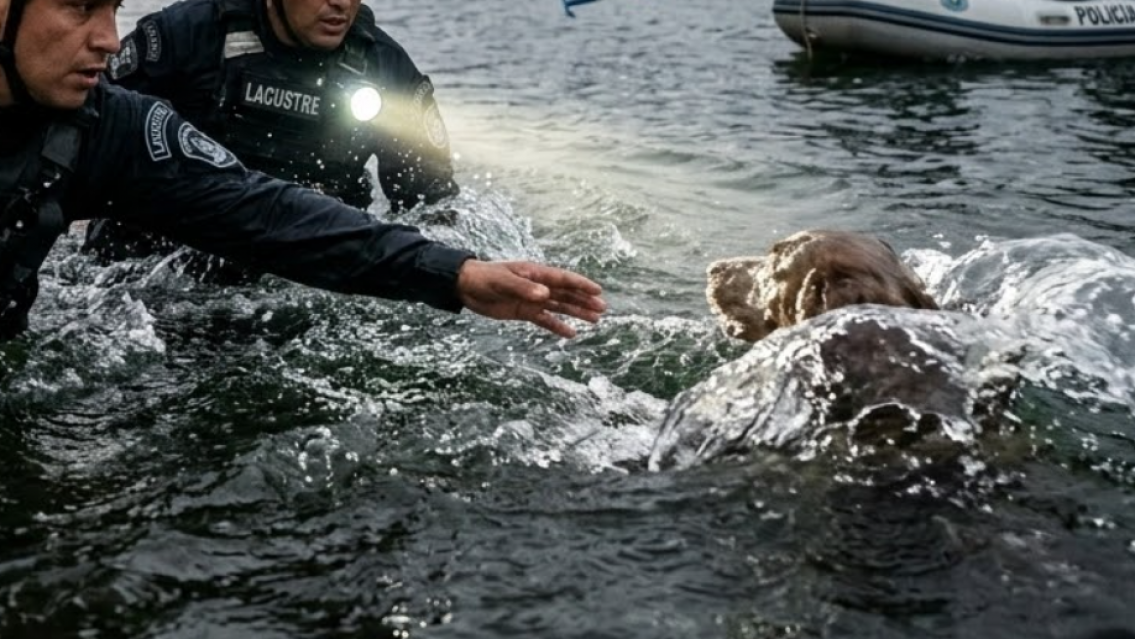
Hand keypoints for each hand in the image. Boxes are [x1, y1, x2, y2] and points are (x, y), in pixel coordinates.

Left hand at [456, 260, 605, 337]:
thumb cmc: (485, 278)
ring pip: (559, 307)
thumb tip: (545, 295)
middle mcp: (537, 286)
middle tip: (603, 309)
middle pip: (566, 294)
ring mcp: (532, 299)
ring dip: (577, 313)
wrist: (466, 287)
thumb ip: (524, 288)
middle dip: (584, 301)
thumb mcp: (503, 282)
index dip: (581, 285)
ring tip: (595, 320)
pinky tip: (571, 334)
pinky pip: (545, 320)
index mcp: (535, 274)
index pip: (563, 279)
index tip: (598, 291)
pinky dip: (558, 326)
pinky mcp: (524, 312)